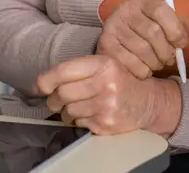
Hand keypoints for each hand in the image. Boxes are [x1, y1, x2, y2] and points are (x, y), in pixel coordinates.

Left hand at [36, 54, 181, 135]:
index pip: (64, 71)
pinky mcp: (105, 123)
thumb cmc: (121, 81)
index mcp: (104, 64)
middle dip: (55, 99)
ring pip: (67, 111)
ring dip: (67, 111)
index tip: (41, 86)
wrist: (147, 102)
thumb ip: (78, 69)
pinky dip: (79, 120)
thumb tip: (42, 83)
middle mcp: (106, 83)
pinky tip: (90, 113)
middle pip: (62, 93)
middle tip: (60, 99)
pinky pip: (78, 123)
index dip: (46, 80)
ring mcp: (106, 105)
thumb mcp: (106, 65)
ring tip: (79, 106)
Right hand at [97, 0, 188, 78]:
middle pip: (154, 33)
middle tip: (170, 59)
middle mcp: (125, 11)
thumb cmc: (143, 28)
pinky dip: (143, 70)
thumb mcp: (161, 21)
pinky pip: (130, 63)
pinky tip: (145, 69)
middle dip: (167, 50)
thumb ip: (179, 24)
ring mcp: (113, 28)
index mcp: (141, 2)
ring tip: (158, 64)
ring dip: (156, 62)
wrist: (114, 36)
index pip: (161, 11)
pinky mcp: (105, 45)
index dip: (176, 29)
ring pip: (143, 50)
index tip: (182, 43)